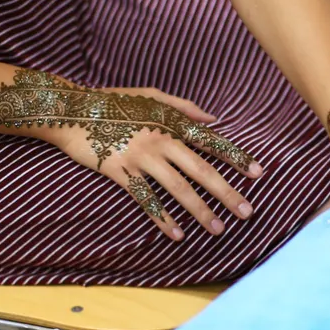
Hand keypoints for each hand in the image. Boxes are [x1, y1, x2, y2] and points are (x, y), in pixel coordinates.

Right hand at [41, 86, 261, 240]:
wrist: (72, 110)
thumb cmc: (114, 101)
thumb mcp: (152, 95)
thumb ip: (184, 108)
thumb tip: (214, 119)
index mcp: (171, 122)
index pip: (211, 142)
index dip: (236, 157)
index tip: (258, 173)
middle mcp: (161, 139)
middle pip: (201, 170)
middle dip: (226, 192)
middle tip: (247, 212)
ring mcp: (141, 157)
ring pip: (178, 188)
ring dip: (200, 210)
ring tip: (218, 229)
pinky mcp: (120, 171)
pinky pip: (146, 199)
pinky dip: (162, 218)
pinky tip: (176, 234)